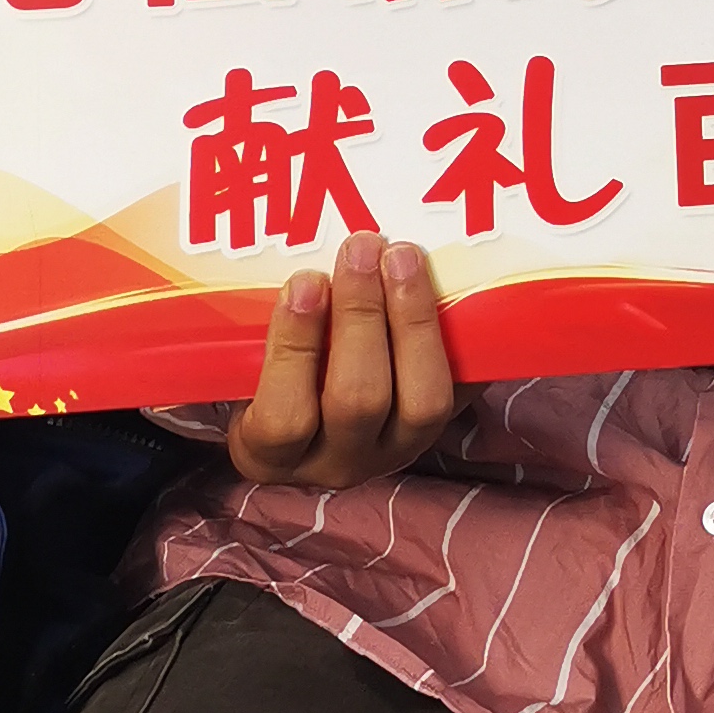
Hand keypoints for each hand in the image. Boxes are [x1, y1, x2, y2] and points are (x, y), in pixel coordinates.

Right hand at [226, 235, 457, 490]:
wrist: (318, 410)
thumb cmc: (268, 376)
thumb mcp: (249, 363)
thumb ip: (260, 330)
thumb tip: (287, 265)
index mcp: (270, 453)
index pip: (283, 420)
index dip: (296, 349)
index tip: (306, 281)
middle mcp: (336, 463)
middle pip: (358, 401)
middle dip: (362, 316)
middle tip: (361, 248)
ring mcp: (395, 452)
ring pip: (421, 402)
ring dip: (414, 320)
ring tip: (402, 257)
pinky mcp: (443, 431)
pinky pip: (465, 388)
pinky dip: (462, 339)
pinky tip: (456, 287)